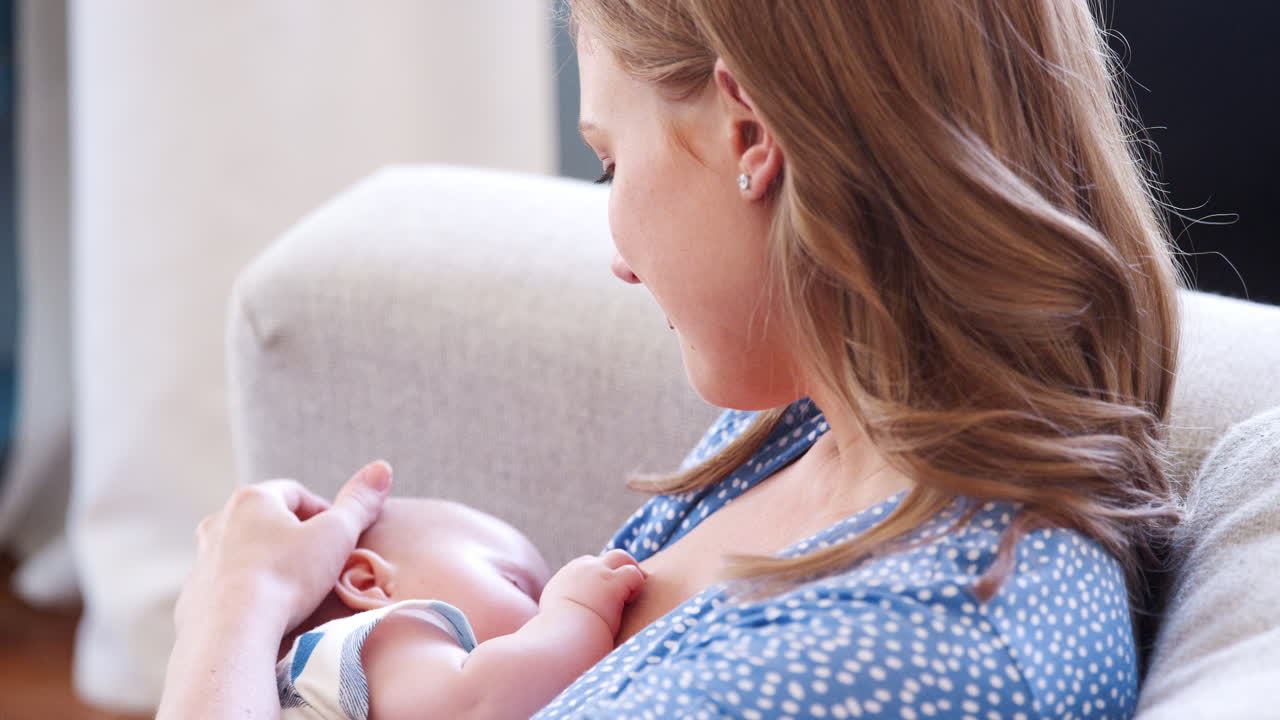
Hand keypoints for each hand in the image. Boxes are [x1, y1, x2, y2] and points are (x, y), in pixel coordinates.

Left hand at [174, 460, 393, 638]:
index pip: (296, 493)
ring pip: (244, 551)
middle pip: (268, 520)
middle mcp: (220, 520)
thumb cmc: (287, 577)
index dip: (324, 513)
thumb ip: (359, 502)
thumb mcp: (336, 535)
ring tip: (293, 588)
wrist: (232, 633)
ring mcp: (203, 558)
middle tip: (319, 563)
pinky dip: (246, 590)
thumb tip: (381, 468)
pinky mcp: (193, 594)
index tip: (339, 539)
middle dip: (294, 537)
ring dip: (268, 562)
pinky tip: (265, 611)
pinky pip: (226, 584)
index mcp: (253, 499)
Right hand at [540, 549, 645, 636]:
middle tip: (625, 590)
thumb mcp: (555, 619)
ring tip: (631, 594)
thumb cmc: (562, 640)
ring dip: (629, 572)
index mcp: (564, 579)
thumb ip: (565, 611)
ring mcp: (597, 573)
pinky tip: (630, 602)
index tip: (605, 596)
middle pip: (604, 559)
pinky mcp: (613, 582)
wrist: (564, 642)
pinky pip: (633, 573)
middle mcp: (579, 570)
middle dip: (616, 570)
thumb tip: (571, 618)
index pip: (587, 567)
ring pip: (620, 557)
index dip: (601, 578)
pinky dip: (636, 585)